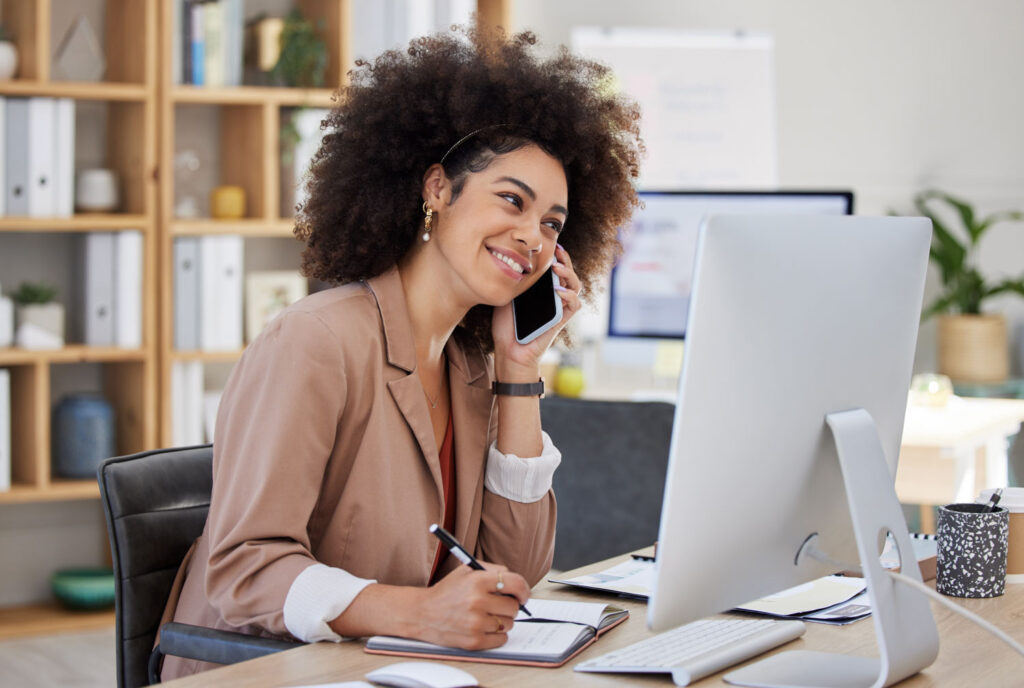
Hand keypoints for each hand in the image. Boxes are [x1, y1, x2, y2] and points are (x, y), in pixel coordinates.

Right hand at [411, 564, 529, 650]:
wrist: (421, 613)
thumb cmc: (446, 591)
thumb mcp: (466, 571)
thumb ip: (492, 570)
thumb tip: (516, 582)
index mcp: (477, 581)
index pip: (515, 583)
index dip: (523, 590)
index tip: (522, 595)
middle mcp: (477, 601)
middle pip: (514, 607)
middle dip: (509, 606)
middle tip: (497, 605)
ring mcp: (476, 623)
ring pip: (509, 623)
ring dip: (502, 620)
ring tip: (485, 616)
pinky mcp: (474, 641)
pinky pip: (501, 639)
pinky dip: (496, 634)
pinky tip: (483, 627)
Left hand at [492, 244, 582, 376]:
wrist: (509, 352)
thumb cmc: (507, 327)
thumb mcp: (507, 298)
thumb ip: (514, 282)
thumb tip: (512, 261)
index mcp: (542, 290)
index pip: (555, 269)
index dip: (556, 256)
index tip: (549, 245)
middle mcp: (554, 297)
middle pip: (568, 273)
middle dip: (565, 259)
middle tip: (557, 250)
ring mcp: (559, 308)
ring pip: (576, 286)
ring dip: (569, 274)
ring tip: (557, 267)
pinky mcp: (561, 321)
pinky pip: (574, 305)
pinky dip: (569, 296)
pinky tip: (559, 290)